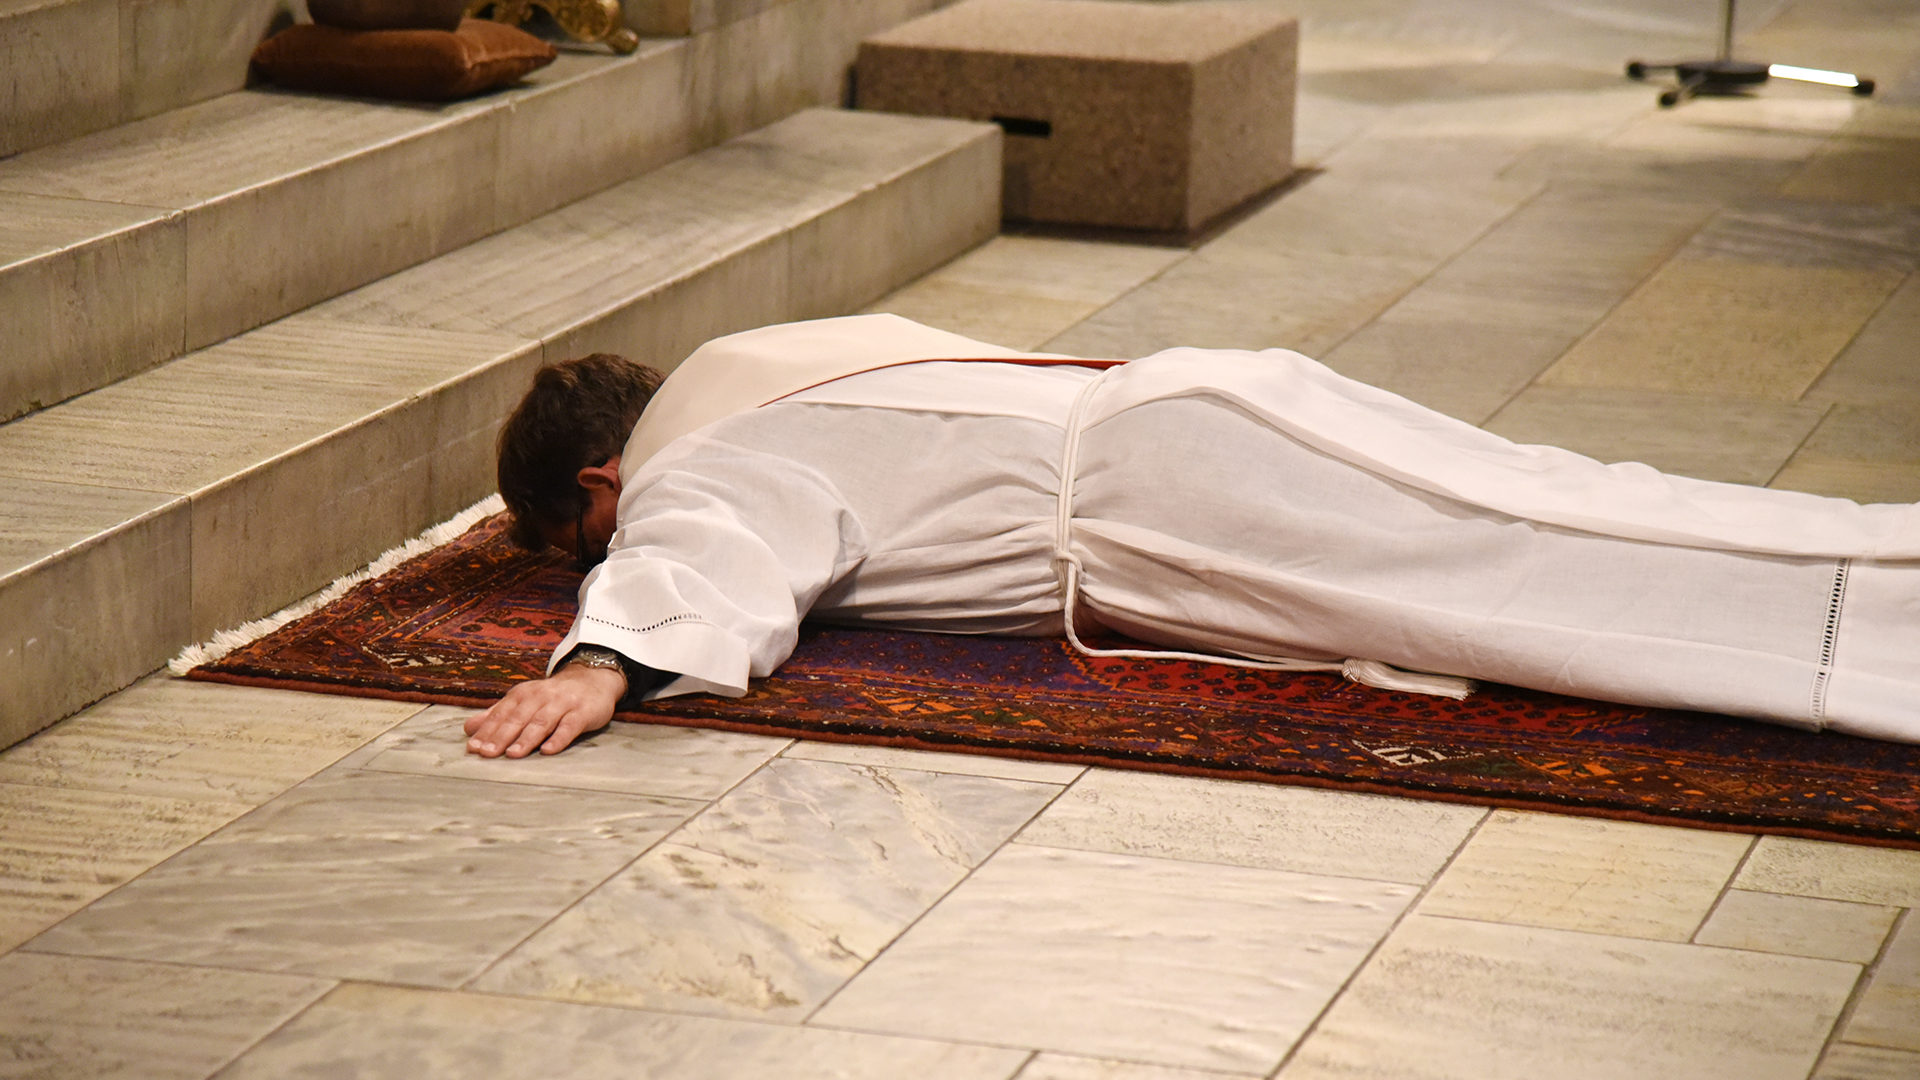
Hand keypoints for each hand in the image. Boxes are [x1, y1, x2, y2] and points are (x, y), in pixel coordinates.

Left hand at [464, 664, 624, 757]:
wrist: (593, 679)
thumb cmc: (553, 696)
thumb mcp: (524, 701)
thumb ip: (497, 714)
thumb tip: (468, 728)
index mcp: (523, 695)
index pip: (502, 714)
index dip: (487, 731)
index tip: (473, 748)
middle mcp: (541, 697)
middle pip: (518, 718)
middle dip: (501, 736)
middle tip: (487, 754)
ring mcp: (562, 704)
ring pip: (542, 722)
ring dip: (526, 738)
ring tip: (513, 754)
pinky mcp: (582, 713)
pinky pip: (570, 727)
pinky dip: (559, 738)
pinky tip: (548, 751)